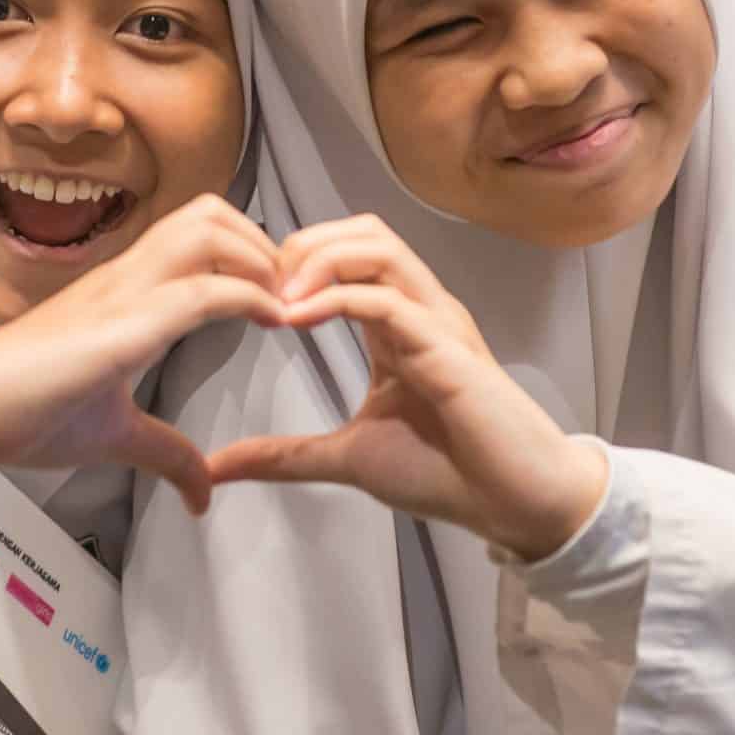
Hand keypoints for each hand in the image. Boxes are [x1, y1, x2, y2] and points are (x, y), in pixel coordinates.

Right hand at [0, 197, 287, 516]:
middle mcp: (124, 279)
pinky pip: (197, 291)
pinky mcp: (116, 327)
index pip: (199, 237)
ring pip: (207, 229)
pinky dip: (249, 297)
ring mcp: (119, 294)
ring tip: (289, 301)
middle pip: (211, 213)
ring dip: (262, 258)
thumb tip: (201, 491)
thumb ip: (164, 455)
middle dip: (267, 242)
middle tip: (295, 292)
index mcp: (123, 294)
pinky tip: (274, 320)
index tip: (288, 295)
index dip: (253, 254)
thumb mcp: (114, 438)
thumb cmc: (15, 412)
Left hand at [208, 217, 608, 561]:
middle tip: (259, 284)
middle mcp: (420, 310)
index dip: (293, 262)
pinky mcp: (448, 347)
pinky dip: (338, 298)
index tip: (246, 294)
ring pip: (379, 248)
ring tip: (276, 293)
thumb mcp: (345, 458)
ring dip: (320, 259)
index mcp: (397, 325)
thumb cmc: (447, 474)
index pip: (347, 254)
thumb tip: (221, 466)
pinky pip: (390, 299)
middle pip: (363, 231)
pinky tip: (296, 317)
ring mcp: (437, 322)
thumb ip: (285, 456)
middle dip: (304, 244)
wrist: (513, 502)